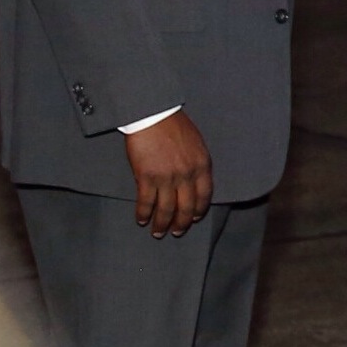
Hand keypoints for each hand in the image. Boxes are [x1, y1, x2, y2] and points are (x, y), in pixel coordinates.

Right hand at [123, 109, 212, 237]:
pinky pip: (146, 202)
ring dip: (162, 224)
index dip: (198, 211)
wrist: (153, 114)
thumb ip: (196, 163)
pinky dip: (144, 213)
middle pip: (186, 207)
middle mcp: (187, 175)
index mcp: (202, 166)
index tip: (193, 219)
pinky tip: (141, 219)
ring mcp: (167, 178)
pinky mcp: (146, 177)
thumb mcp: (196, 143)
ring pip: (166, 209)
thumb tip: (193, 179)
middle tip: (176, 232)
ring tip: (158, 232)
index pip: (204, 196)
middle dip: (181, 223)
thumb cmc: (173, 124)